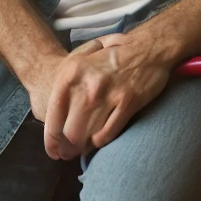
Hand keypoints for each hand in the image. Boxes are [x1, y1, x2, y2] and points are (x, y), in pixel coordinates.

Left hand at [35, 33, 174, 159]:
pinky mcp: (127, 102)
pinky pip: (108, 133)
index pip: (53, 115)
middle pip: (69, 131)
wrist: (150, 47)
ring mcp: (108, 95)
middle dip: (67, 147)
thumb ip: (69, 78)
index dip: (51, 139)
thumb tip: (52, 105)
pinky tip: (99, 141)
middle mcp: (87, 85)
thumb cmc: (115, 53)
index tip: (52, 150)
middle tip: (68, 153)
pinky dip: (101, 141)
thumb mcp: (84, 57)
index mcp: (72, 73)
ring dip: (83, 148)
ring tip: (81, 151)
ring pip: (88, 135)